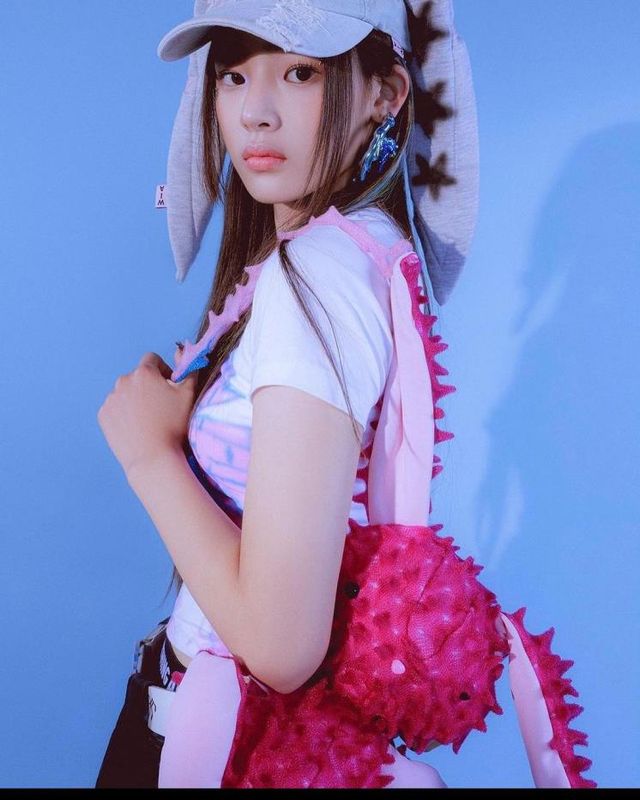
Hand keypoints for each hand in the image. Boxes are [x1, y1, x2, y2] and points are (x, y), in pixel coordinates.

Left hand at [97, 345, 197, 479]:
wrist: (152, 458)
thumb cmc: (173, 425)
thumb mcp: (189, 394)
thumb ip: (189, 368)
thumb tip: (182, 351)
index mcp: (144, 373)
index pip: (152, 360)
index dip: (163, 371)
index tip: (169, 387)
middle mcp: (123, 381)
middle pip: (137, 377)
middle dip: (148, 387)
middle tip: (160, 407)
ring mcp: (110, 399)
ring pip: (125, 393)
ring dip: (135, 400)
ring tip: (148, 420)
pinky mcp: (103, 416)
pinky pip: (115, 409)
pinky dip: (124, 414)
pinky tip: (136, 428)